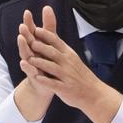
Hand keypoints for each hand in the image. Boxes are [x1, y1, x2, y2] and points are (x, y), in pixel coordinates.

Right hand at [11, 8, 54, 120]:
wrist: (46, 84)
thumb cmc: (46, 60)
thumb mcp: (49, 41)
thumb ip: (48, 26)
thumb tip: (47, 7)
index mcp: (35, 43)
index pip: (31, 30)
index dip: (28, 22)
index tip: (27, 12)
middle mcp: (31, 52)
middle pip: (26, 40)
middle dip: (24, 33)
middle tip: (22, 25)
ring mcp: (31, 63)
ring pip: (26, 53)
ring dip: (22, 46)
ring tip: (20, 39)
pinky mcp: (33, 75)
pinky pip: (29, 70)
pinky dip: (26, 67)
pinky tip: (24, 62)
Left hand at [19, 5, 120, 122]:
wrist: (93, 93)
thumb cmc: (80, 75)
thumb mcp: (72, 58)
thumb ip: (60, 48)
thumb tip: (49, 36)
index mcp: (68, 54)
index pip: (56, 41)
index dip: (46, 35)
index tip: (35, 29)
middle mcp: (68, 63)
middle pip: (53, 52)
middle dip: (41, 47)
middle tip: (29, 42)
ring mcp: (66, 76)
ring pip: (52, 67)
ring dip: (40, 63)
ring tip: (29, 59)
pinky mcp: (65, 88)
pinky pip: (54, 83)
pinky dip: (45, 81)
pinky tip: (36, 78)